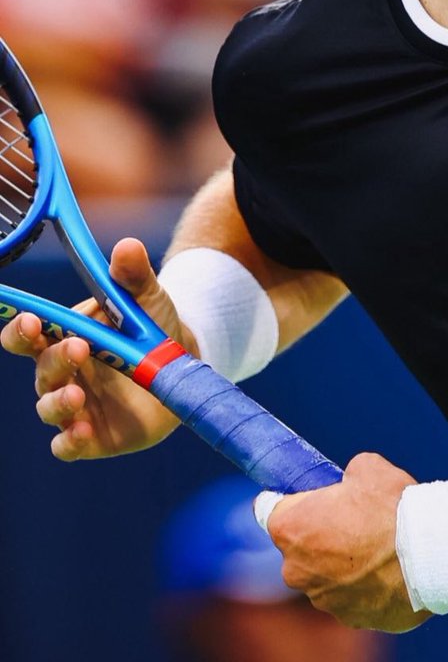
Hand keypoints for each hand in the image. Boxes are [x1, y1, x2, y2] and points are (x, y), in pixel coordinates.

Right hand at [0, 237, 193, 459]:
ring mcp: (76, 406)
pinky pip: (68, 445)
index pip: (27, 335)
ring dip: (57, 401)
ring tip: (77, 394)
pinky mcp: (94, 436)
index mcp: (65, 336)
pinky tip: (79, 434)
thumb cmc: (152, 327)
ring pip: (49, 407)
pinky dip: (68, 441)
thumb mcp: (147, 299)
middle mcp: (63, 372)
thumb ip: (133, 276)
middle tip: (78, 347)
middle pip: (41, 369)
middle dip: (54, 359)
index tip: (30, 320)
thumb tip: (127, 246)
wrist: (182, 365)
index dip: (21, 330)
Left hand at [262, 452, 430, 632]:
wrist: (428, 553)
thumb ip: (346, 476)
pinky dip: (364, 586)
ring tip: (379, 547)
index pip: (270, 509)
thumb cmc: (392, 507)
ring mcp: (322, 599)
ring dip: (344, 563)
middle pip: (300, 546)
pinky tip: (389, 570)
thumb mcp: (366, 467)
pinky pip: (351, 597)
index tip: (308, 498)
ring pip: (326, 575)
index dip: (291, 501)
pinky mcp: (349, 618)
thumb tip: (350, 484)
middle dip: (321, 534)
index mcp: (290, 527)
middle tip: (356, 519)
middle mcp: (296, 569)